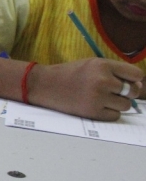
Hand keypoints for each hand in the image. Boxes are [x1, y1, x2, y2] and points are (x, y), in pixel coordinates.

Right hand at [29, 58, 144, 120]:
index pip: (136, 74)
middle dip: (127, 93)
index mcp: (102, 65)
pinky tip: (96, 106)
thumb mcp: (91, 64)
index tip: (126, 82)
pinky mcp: (93, 112)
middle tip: (113, 92)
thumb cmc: (68, 74)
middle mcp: (102, 80)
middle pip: (133, 91)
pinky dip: (109, 113)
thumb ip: (114, 72)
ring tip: (102, 99)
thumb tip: (139, 86)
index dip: (133, 79)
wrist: (43, 85)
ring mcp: (98, 97)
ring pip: (126, 105)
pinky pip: (115, 116)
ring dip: (117, 104)